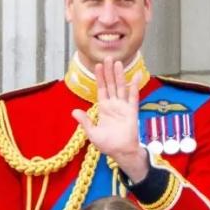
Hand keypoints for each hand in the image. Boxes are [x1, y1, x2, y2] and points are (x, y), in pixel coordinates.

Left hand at [71, 57, 148, 182]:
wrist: (121, 152)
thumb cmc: (107, 144)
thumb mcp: (92, 133)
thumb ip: (85, 121)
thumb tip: (74, 111)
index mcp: (104, 108)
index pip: (101, 89)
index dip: (99, 77)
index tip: (97, 65)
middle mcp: (114, 104)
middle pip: (111, 84)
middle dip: (109, 72)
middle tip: (108, 57)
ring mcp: (123, 107)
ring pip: (121, 87)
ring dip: (119, 75)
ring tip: (118, 63)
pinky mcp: (132, 111)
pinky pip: (133, 97)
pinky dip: (134, 87)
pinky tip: (134, 76)